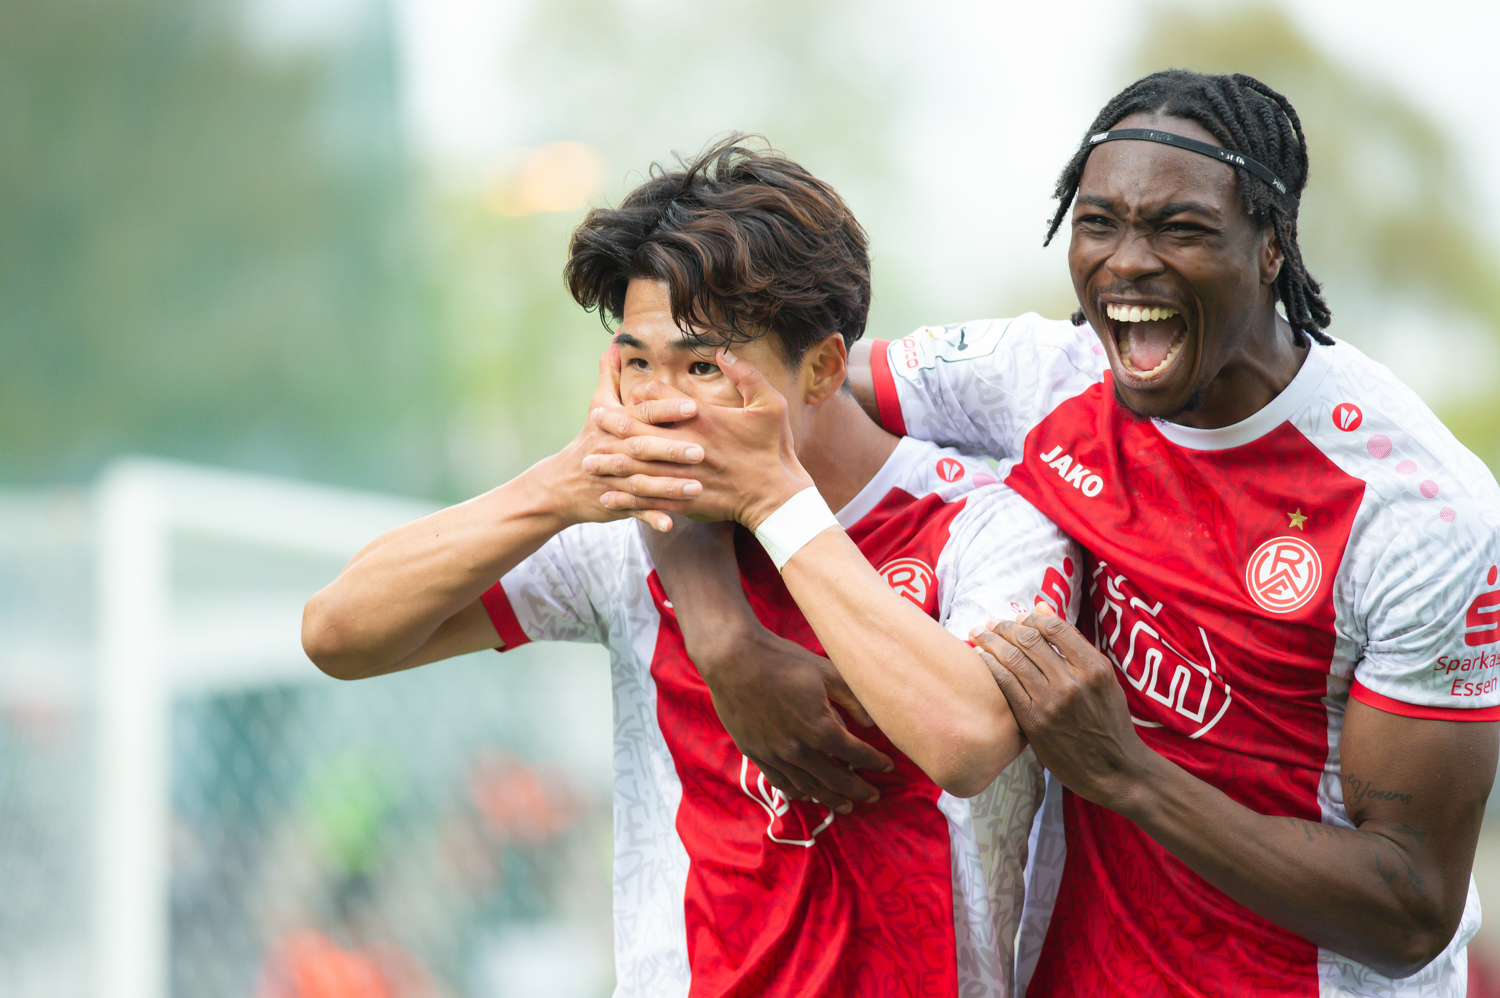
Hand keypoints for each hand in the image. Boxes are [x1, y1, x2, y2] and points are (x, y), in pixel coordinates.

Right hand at [540, 347, 706, 532]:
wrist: (561, 484)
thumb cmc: (588, 440)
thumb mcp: (596, 406)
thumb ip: (609, 374)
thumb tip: (616, 341)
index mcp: (614, 425)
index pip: (642, 414)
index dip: (665, 409)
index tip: (692, 405)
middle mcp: (614, 451)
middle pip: (644, 449)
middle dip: (671, 450)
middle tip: (702, 450)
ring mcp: (615, 479)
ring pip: (643, 483)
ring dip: (669, 487)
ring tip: (698, 487)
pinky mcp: (616, 503)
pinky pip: (635, 511)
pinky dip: (651, 517)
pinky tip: (671, 522)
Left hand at [584, 348, 812, 528]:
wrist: (778, 497)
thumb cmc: (774, 449)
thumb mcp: (771, 405)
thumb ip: (747, 376)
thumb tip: (724, 350)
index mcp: (705, 421)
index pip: (665, 401)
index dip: (645, 394)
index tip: (630, 390)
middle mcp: (690, 448)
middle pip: (642, 434)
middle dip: (615, 427)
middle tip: (593, 419)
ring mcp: (685, 477)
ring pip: (639, 469)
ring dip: (613, 465)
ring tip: (588, 461)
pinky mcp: (686, 502)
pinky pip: (649, 500)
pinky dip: (627, 499)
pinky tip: (608, 496)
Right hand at [697, 625, 893, 813]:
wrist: (733, 659)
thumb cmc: (782, 661)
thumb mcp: (826, 672)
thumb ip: (852, 699)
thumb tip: (871, 722)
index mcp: (820, 728)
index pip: (856, 754)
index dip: (875, 762)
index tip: (888, 767)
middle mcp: (798, 749)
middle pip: (835, 779)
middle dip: (858, 790)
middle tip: (873, 796)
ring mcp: (774, 755)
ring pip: (808, 787)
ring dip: (830, 799)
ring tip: (846, 806)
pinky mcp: (755, 754)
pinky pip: (781, 782)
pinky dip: (799, 793)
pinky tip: (808, 796)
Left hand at [969, 603, 1153, 809]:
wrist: (1115, 769)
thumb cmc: (1109, 722)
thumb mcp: (1103, 679)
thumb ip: (1073, 645)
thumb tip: (1042, 607)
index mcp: (1094, 668)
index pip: (1055, 628)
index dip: (1032, 617)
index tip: (1019, 617)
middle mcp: (1072, 682)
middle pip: (1029, 640)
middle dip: (1005, 627)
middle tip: (991, 624)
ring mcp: (1051, 702)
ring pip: (1012, 659)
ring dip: (990, 642)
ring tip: (979, 635)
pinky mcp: (1033, 721)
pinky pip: (1005, 685)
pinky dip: (989, 667)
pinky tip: (981, 659)